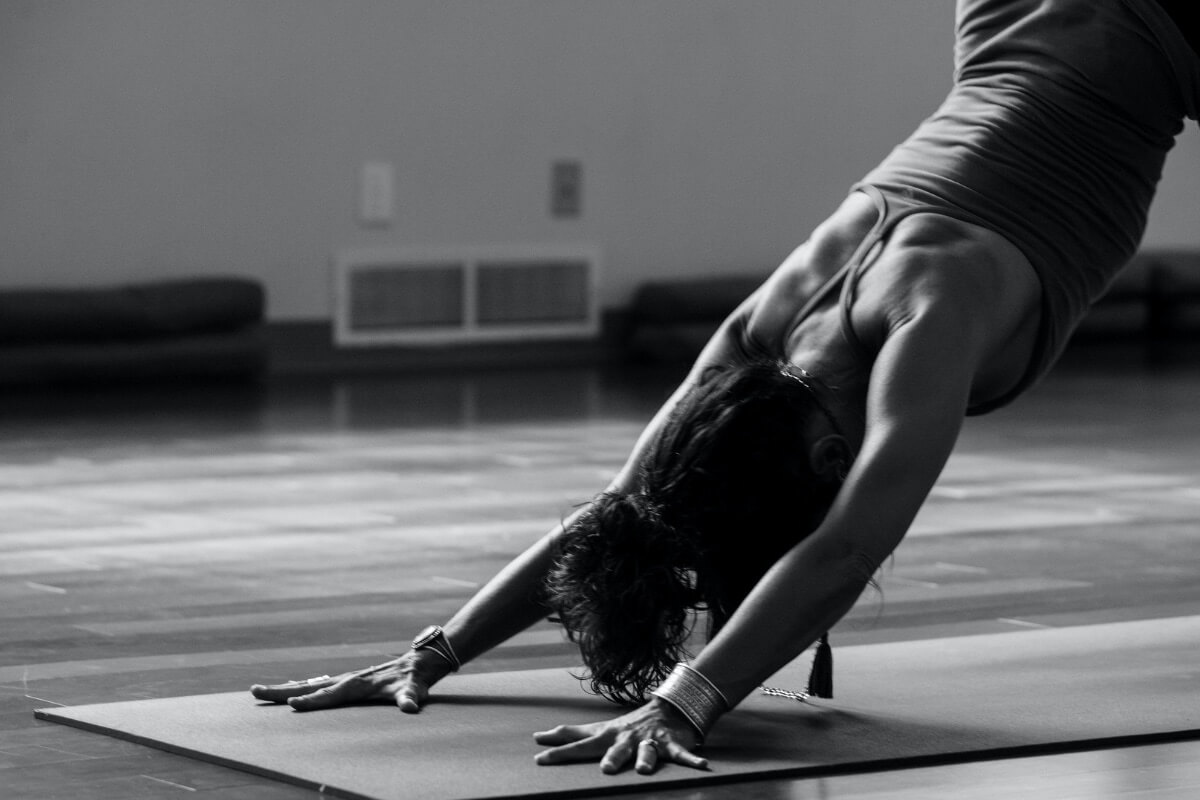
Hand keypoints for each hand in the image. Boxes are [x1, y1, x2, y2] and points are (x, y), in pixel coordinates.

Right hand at [249, 650, 450, 712]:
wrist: (420, 662)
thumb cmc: (415, 680)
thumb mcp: (414, 690)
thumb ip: (411, 698)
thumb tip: (411, 707)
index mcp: (357, 685)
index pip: (330, 695)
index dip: (312, 701)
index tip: (292, 705)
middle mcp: (347, 680)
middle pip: (309, 686)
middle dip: (282, 691)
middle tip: (254, 692)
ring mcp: (346, 679)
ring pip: (310, 685)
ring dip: (285, 689)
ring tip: (259, 691)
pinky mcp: (347, 681)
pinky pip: (317, 686)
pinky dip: (299, 688)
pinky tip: (289, 692)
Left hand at [533, 697, 708, 774]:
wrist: (666, 709)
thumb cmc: (626, 726)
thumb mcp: (598, 729)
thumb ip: (571, 734)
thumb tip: (539, 737)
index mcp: (608, 736)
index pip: (580, 745)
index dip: (561, 753)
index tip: (539, 760)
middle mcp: (627, 738)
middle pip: (616, 749)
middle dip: (611, 758)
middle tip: (605, 770)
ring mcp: (650, 741)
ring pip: (648, 751)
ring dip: (647, 759)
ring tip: (644, 769)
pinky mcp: (672, 744)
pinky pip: (682, 754)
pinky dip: (692, 760)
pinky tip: (703, 767)